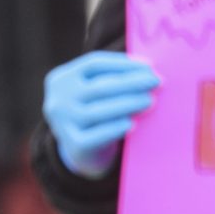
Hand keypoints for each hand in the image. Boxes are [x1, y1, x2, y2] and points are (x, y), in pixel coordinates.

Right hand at [43, 52, 159, 178]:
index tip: (149, 65)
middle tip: (156, 81)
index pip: (93, 64)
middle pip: (99, 86)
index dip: (123, 64)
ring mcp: (63, 123)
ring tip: (150, 100)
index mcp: (61, 79)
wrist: (82, 150)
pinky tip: (132, 124)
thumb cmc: (96, 112)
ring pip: (100, 110)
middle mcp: (58, 100)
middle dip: (131, 82)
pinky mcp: (74, 144)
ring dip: (129, 103)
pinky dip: (116, 128)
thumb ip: (111, 78)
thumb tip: (147, 67)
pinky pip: (99, 135)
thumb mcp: (94, 92)